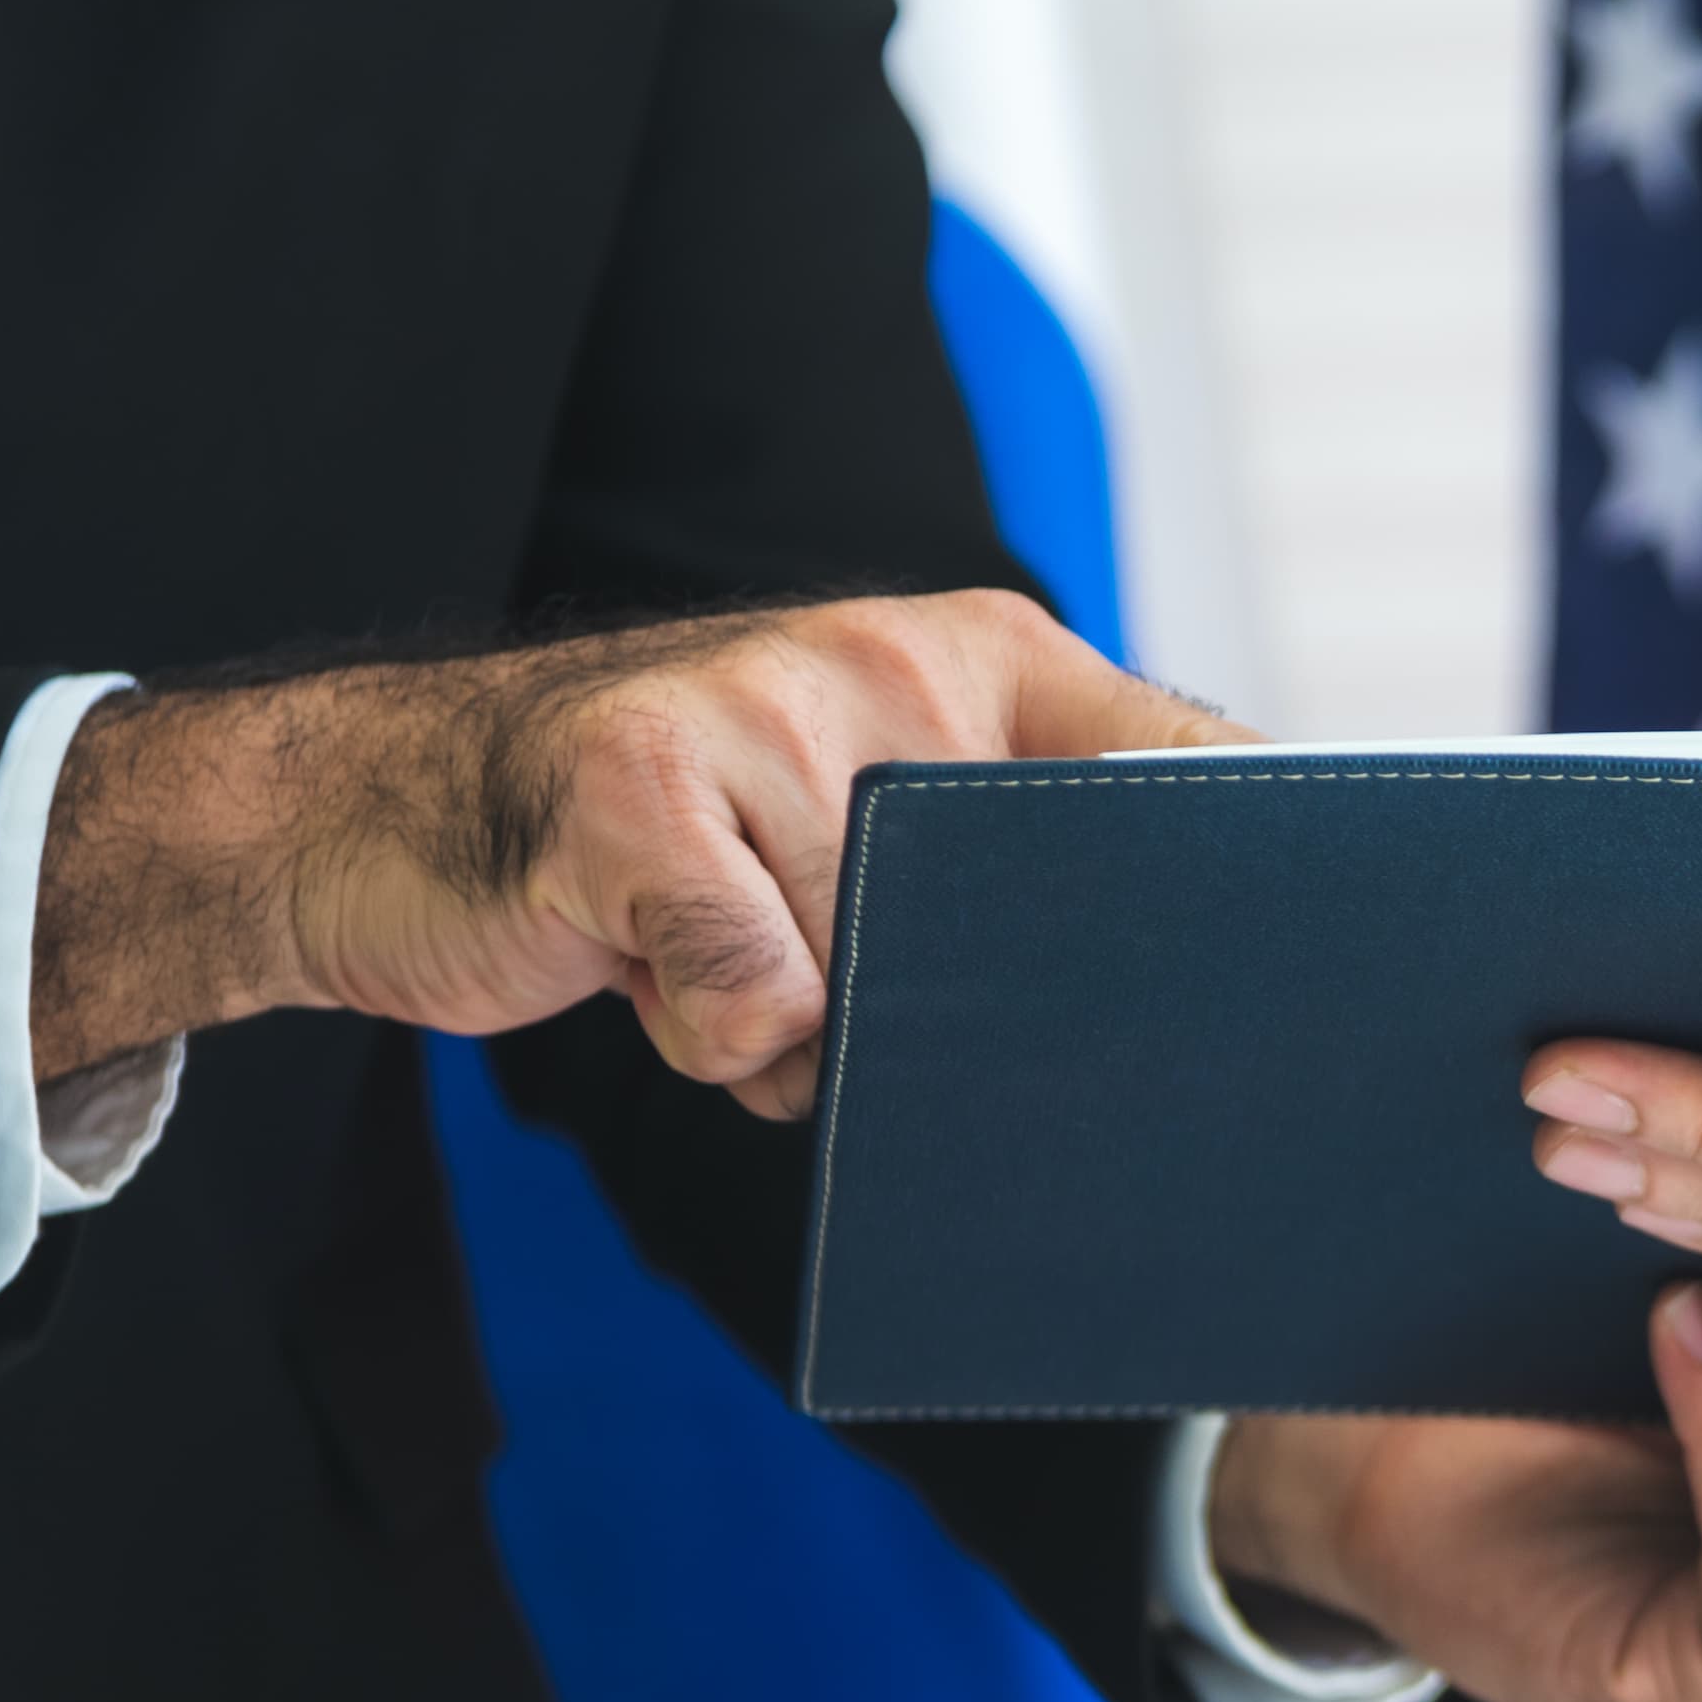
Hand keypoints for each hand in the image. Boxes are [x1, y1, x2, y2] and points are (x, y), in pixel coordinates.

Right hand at [31, 591, 1235, 1114]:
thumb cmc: (653, 847)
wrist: (373, 816)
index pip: (1177, 759)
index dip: (1253, 870)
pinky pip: (753, 1008)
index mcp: (978, 662)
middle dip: (986, 1007)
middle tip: (871, 999)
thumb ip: (990, 879)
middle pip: (1040, 910)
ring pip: (878, 986)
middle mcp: (891, 664)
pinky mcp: (639, 793)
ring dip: (810, 1031)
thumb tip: (1166, 1019)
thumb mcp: (845, 825)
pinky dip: (706, 1039)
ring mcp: (762, 710)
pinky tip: (641, 961)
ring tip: (727, 958)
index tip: (1327, 965)